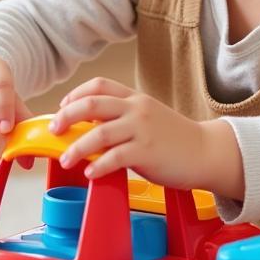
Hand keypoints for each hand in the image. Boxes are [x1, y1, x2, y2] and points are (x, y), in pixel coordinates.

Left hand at [49, 78, 244, 199]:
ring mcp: (142, 130)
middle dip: (66, 117)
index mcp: (135, 99)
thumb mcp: (148, 118)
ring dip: (76, 147)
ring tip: (65, 159)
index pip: (98, 86)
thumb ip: (122, 117)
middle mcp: (137, 109)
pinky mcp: (146, 152)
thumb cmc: (175, 139)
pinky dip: (98, 166)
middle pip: (91, 104)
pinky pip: (114, 158)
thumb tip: (89, 126)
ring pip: (98, 133)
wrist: (206, 152)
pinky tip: (90, 173)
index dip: (75, 95)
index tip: (62, 108)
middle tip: (54, 130)